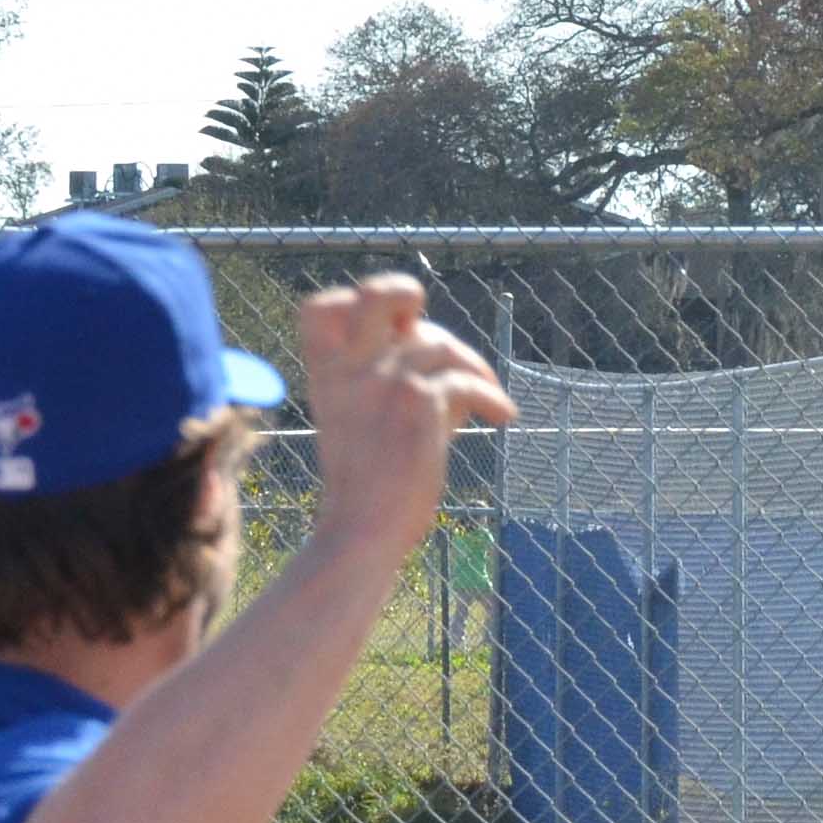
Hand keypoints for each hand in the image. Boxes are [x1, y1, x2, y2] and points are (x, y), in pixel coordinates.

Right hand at [299, 274, 517, 561]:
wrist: (364, 528)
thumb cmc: (365, 482)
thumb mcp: (357, 420)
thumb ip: (383, 378)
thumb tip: (444, 351)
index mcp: (326, 374)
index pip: (320, 308)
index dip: (352, 301)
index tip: (385, 324)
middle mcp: (352, 368)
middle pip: (380, 293)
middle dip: (407, 295)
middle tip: (428, 329)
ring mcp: (386, 381)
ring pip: (443, 345)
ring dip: (474, 369)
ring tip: (487, 397)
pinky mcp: (421, 402)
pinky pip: (469, 381)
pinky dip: (494, 399)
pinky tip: (502, 417)